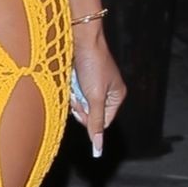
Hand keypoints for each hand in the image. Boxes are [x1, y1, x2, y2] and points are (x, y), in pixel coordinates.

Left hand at [69, 25, 125, 159]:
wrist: (81, 38)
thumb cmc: (92, 65)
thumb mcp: (94, 96)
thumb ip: (96, 122)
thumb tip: (98, 147)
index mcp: (117, 96)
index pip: (103, 122)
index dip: (90, 119)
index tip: (80, 109)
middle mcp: (107, 91)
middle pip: (90, 113)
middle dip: (81, 105)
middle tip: (77, 94)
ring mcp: (94, 84)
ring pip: (80, 103)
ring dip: (74, 96)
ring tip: (74, 83)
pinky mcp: (82, 78)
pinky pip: (74, 92)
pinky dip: (70, 88)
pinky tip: (70, 78)